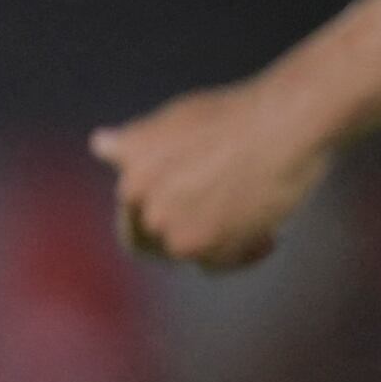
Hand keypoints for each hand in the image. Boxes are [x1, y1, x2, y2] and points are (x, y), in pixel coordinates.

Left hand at [93, 81, 329, 270]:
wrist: (281, 123)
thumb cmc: (235, 116)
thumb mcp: (173, 122)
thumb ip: (137, 145)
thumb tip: (98, 143)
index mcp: (129, 179)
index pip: (135, 222)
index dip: (170, 217)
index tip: (202, 204)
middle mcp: (142, 206)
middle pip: (160, 246)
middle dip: (195, 233)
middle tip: (230, 214)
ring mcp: (172, 229)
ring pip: (194, 254)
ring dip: (224, 241)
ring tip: (255, 208)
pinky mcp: (207, 248)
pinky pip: (224, 265)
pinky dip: (248, 251)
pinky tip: (273, 227)